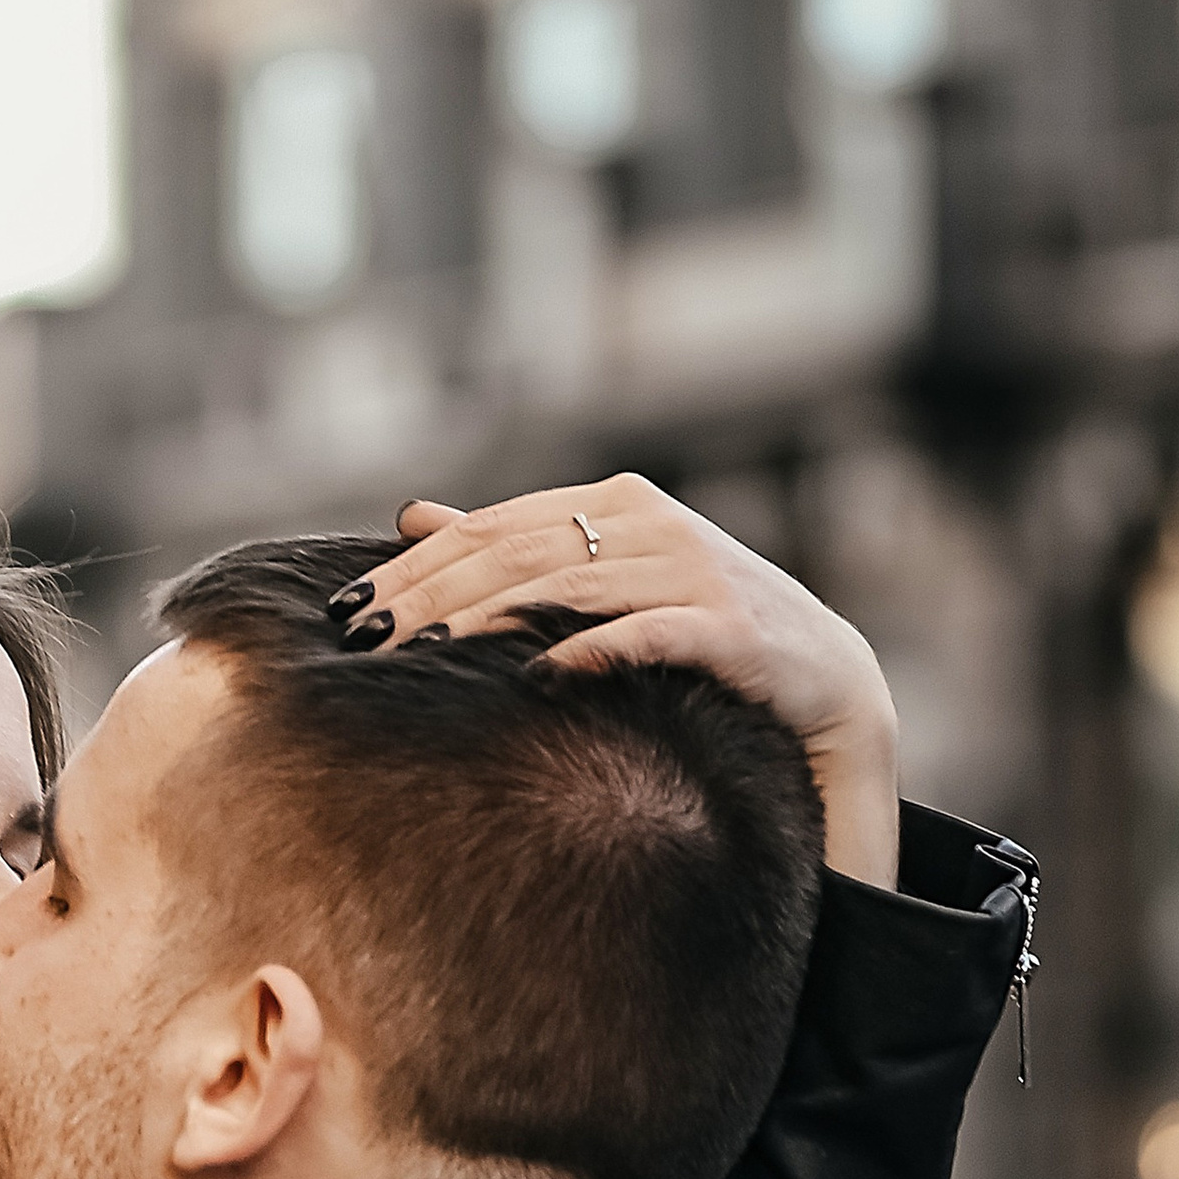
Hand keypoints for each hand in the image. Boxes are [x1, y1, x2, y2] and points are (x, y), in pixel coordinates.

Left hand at [360, 475, 901, 886]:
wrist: (826, 677)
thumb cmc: (703, 629)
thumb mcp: (608, 575)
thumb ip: (517, 545)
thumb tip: (413, 514)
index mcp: (615, 502)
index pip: (493, 527)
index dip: (416, 565)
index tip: (352, 608)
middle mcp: (652, 523)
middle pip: (516, 553)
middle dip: (431, 595)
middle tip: (366, 640)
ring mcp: (694, 569)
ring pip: (565, 588)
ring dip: (482, 623)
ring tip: (419, 655)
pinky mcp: (729, 627)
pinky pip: (644, 634)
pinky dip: (586, 650)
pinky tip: (533, 675)